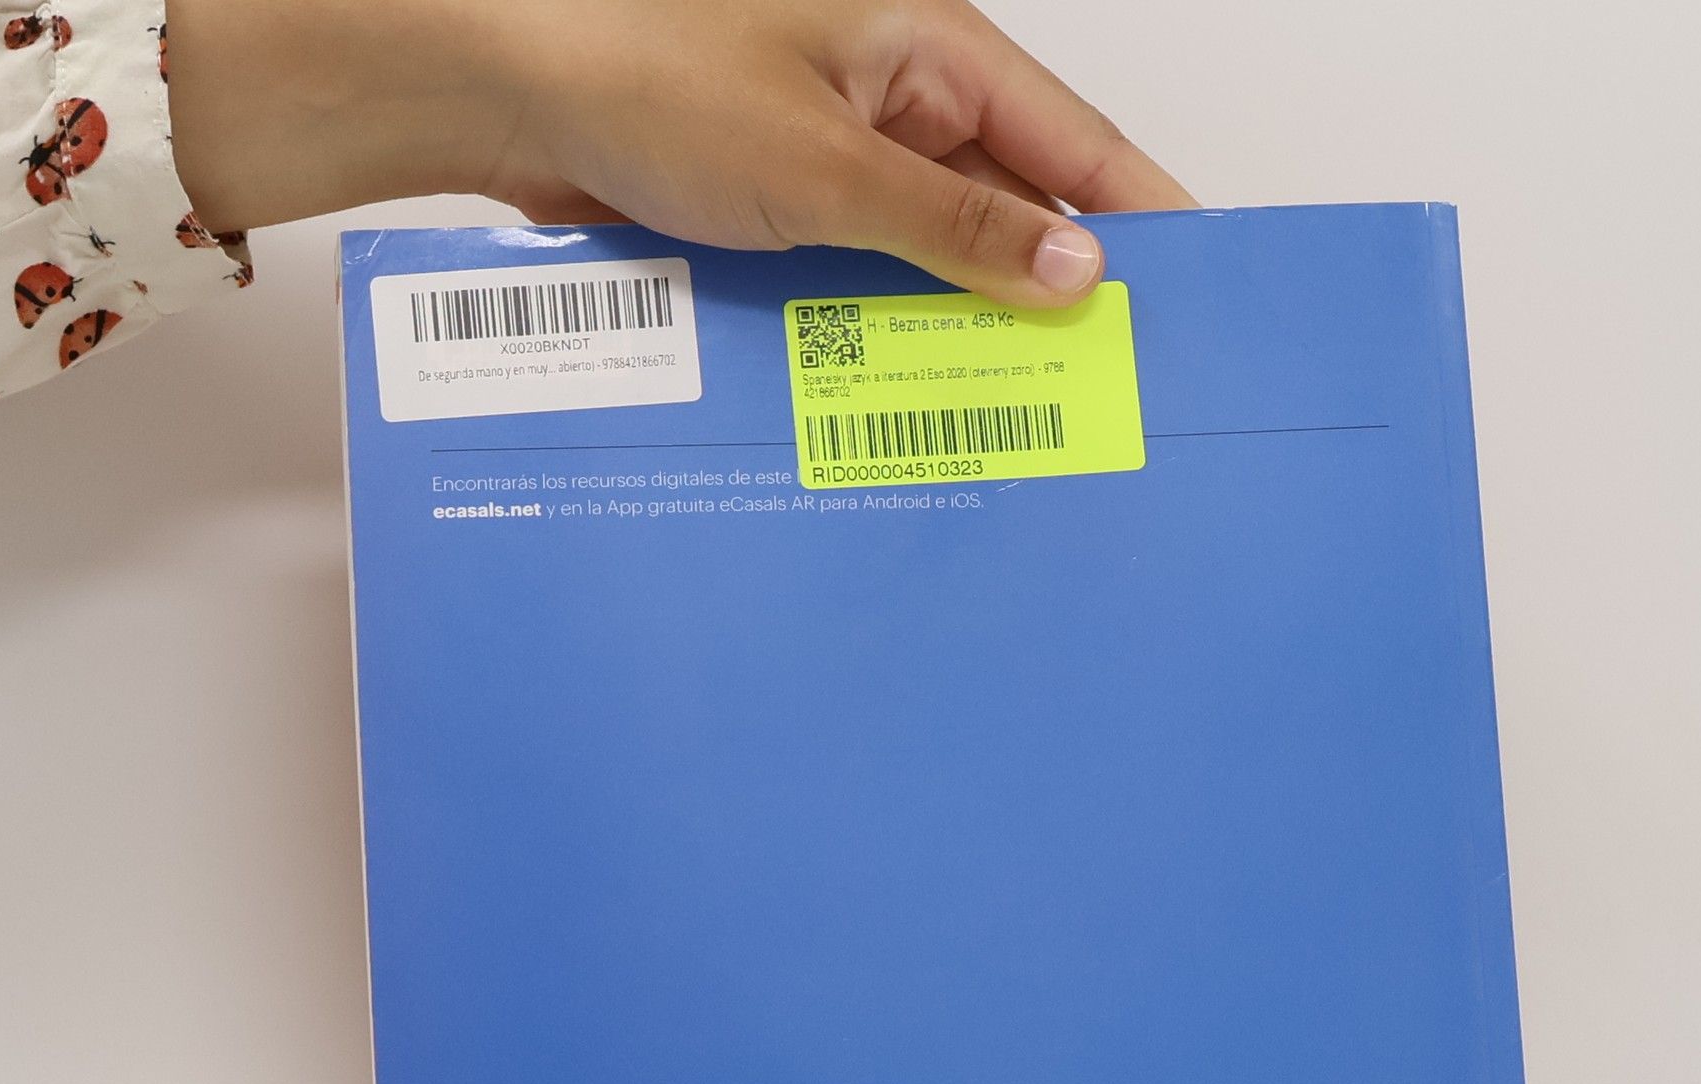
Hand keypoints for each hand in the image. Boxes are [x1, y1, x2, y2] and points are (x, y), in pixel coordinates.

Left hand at [167, 0, 1195, 305]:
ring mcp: (844, 159)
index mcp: (931, 49)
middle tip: (1109, 395)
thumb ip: (956, 229)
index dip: (1144, 223)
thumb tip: (1077, 273)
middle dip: (1058, 298)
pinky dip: (894, 331)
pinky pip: (871, 278)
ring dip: (970, 328)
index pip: (1078, 145)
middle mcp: (899, 100)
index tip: (1201, 300)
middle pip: (1018, 209)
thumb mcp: (825, 167)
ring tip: (1022, 416)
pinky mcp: (791, 208)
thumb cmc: (643, 75)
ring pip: (943, 256)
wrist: (499, 90)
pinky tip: (916, 395)